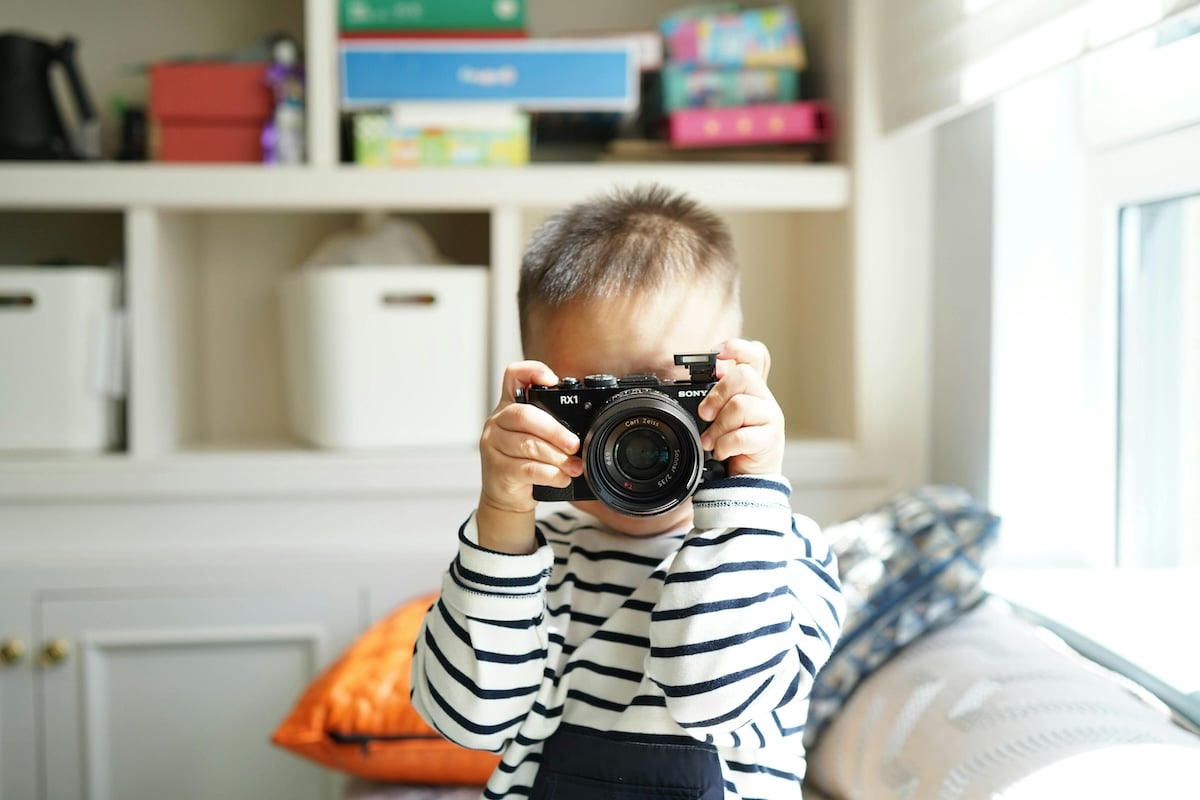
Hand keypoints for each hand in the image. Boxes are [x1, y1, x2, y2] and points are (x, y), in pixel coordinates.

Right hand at [476, 361, 583, 552]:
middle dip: (555, 430)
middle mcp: (497, 421)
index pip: (513, 376)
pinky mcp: (497, 469)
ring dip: (556, 456)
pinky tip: (561, 478)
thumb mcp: (534, 436)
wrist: (505, 495)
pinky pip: (526, 468)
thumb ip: (551, 424)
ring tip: (574, 466)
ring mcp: (493, 445)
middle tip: (574, 444)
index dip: (532, 372)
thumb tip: (586, 427)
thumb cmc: (524, 460)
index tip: (553, 381)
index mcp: (509, 406)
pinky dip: (549, 474)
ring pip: (527, 444)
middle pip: (524, 415)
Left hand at [696, 339, 784, 476]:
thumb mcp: (720, 415)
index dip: (736, 348)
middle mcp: (763, 397)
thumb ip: (716, 394)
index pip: (754, 355)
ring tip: (711, 442)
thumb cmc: (732, 443)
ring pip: (740, 406)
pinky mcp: (771, 439)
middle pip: (743, 375)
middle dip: (717, 394)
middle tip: (704, 414)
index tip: (715, 354)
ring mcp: (770, 417)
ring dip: (718, 427)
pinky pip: (742, 435)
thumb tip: (711, 370)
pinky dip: (725, 445)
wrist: (749, 478)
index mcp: (751, 387)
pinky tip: (721, 452)